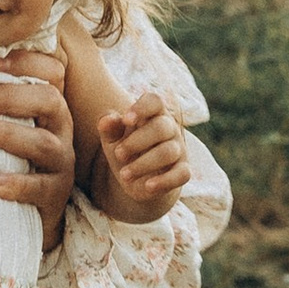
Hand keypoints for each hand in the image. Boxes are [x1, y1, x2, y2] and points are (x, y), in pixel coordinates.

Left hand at [0, 48, 75, 247]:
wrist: (24, 212)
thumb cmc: (4, 157)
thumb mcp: (0, 124)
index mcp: (48, 106)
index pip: (52, 72)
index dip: (27, 62)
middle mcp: (60, 129)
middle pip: (50, 100)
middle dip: (8, 96)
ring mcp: (61, 162)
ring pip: (44, 143)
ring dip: (5, 133)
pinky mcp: (55, 195)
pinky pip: (41, 187)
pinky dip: (17, 184)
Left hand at [94, 91, 191, 223]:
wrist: (137, 178)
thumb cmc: (125, 150)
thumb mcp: (112, 139)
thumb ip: (108, 128)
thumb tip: (106, 120)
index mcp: (152, 114)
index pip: (154, 101)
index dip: (142, 108)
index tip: (126, 120)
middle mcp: (169, 129)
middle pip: (161, 127)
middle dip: (137, 142)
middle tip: (118, 154)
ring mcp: (178, 150)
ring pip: (168, 152)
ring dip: (143, 164)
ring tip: (124, 174)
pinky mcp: (182, 171)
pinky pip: (182, 174)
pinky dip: (165, 181)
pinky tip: (148, 186)